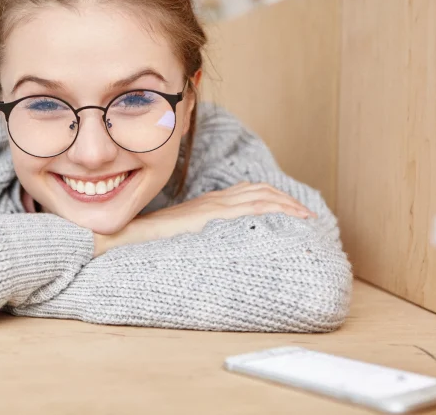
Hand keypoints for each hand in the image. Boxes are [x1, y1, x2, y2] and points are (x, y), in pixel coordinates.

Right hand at [93, 181, 315, 255]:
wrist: (128, 236)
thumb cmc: (150, 239)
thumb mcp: (182, 235)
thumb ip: (201, 234)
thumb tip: (217, 245)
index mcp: (208, 202)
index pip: (249, 191)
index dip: (274, 197)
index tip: (292, 210)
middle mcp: (214, 199)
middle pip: (260, 190)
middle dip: (287, 200)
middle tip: (307, 215)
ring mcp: (212, 206)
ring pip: (260, 196)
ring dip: (286, 204)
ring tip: (306, 217)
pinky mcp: (210, 216)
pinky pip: (249, 208)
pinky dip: (274, 209)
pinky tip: (288, 218)